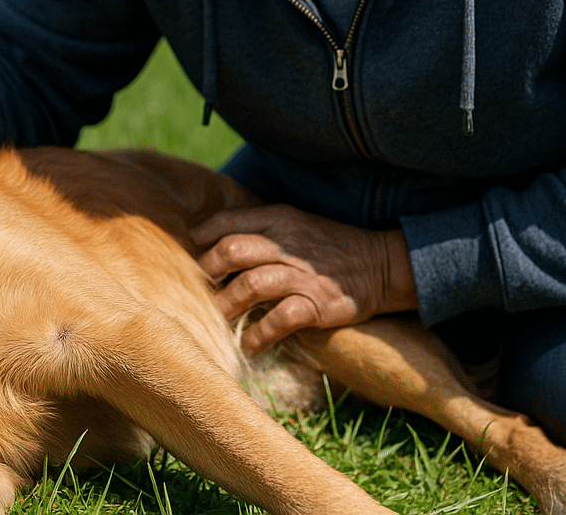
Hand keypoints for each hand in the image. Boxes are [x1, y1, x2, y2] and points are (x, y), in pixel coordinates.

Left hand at [190, 204, 417, 353]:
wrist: (380, 264)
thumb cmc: (327, 247)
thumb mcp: (293, 223)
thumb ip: (257, 229)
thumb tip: (212, 244)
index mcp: (276, 220)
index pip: (226, 223)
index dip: (200, 241)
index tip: (186, 260)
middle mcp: (286, 244)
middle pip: (231, 251)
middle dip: (206, 274)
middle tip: (195, 293)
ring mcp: (302, 275)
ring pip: (250, 285)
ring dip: (227, 306)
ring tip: (215, 322)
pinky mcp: (318, 303)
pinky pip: (280, 319)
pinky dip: (260, 334)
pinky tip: (249, 345)